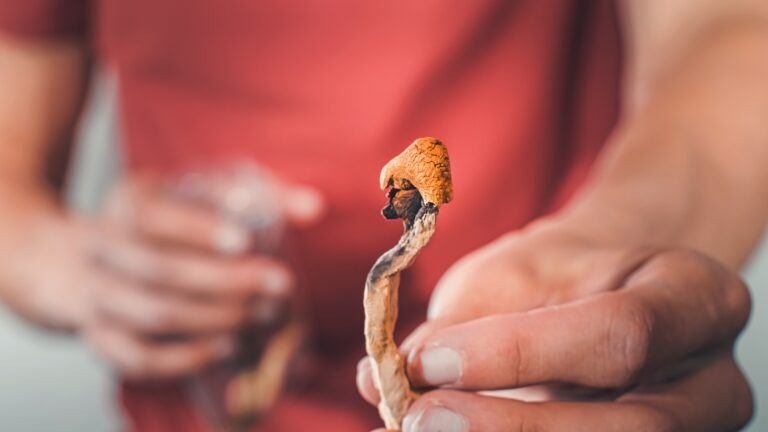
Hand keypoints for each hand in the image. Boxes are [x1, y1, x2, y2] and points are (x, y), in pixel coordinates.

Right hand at [76, 174, 322, 378]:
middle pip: (160, 270)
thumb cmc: (171, 221)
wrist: (94, 259)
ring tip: (265, 315)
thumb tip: (313, 206)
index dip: (196, 230)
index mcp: (127, 203)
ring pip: (156, 315)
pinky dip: (186, 358)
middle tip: (281, 285)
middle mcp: (103, 249)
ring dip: (218, 318)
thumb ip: (260, 196)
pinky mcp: (102, 338)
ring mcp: (97, 297)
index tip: (244, 240)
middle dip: (227, 281)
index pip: (150, 217)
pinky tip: (228, 345)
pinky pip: (140, 357)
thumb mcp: (205, 194)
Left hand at [357, 222, 752, 430]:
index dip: (517, 353)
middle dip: (514, 428)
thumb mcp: (515, 273)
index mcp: (694, 296)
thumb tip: (381, 380)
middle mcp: (711, 377)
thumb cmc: (561, 272)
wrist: (607, 287)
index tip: (427, 360)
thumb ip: (461, 326)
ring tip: (423, 430)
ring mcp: (695, 427)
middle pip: (633, 426)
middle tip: (420, 420)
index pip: (621, 332)